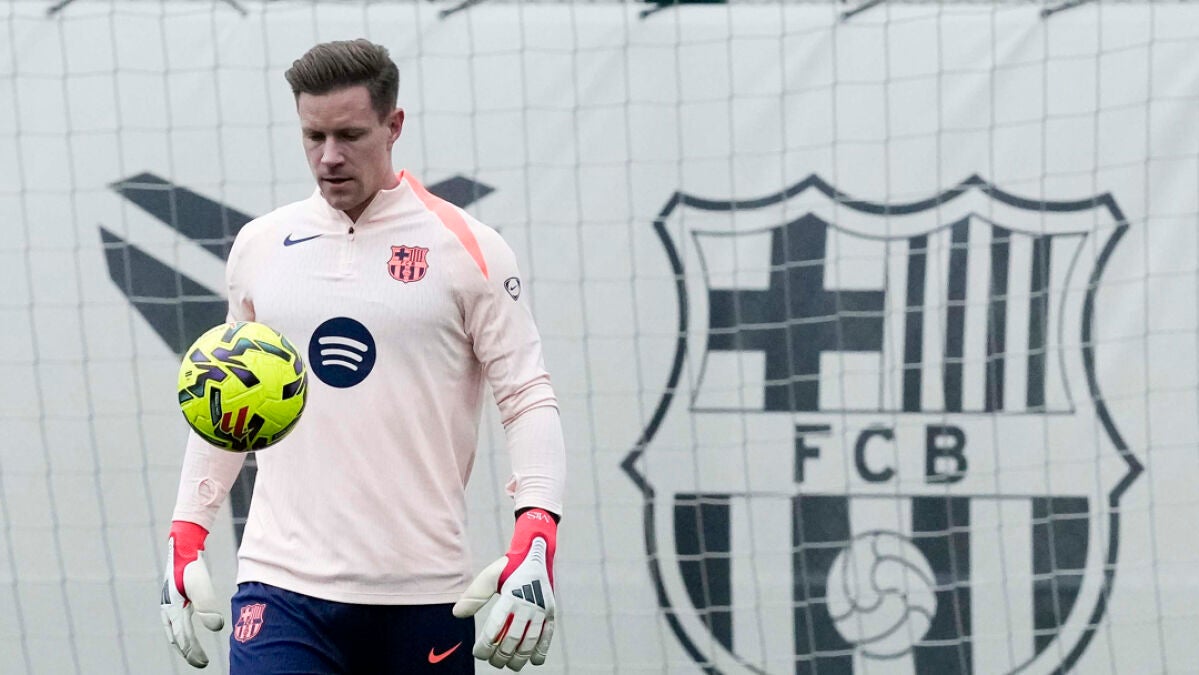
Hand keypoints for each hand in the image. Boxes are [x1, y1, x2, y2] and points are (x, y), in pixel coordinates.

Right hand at [160, 521, 223, 667]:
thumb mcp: (200, 584)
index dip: (192, 652)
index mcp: (172, 609)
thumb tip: (216, 628)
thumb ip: (207, 605)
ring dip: (184, 644)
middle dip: (188, 652)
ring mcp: (169, 605)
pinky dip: (182, 633)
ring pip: (174, 631)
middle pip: (177, 638)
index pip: (183, 638)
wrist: (182, 546)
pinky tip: (189, 634)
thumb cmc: (191, 565)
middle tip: (201, 663)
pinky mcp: (174, 599)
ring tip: (194, 654)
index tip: (203, 663)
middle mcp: (168, 610)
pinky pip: (176, 622)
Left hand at [453, 508, 557, 670]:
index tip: (478, 653)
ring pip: (530, 641)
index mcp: (511, 594)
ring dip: (519, 658)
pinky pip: (548, 635)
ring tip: (509, 665)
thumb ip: (474, 594)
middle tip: (491, 661)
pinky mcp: (551, 612)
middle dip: (500, 655)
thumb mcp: (491, 575)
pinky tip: (533, 662)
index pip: (496, 627)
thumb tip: (457, 614)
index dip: (486, 644)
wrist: (537, 550)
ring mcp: (542, 609)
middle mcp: (528, 603)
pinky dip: (542, 650)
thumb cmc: (510, 565)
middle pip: (513, 638)